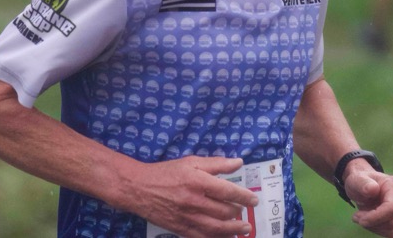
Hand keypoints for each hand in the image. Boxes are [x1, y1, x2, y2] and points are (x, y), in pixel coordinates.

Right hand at [129, 156, 259, 237]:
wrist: (139, 189)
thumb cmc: (167, 172)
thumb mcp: (191, 162)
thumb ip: (216, 163)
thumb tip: (239, 162)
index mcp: (197, 181)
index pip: (228, 191)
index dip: (244, 196)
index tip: (253, 199)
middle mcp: (194, 201)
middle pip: (224, 211)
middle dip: (239, 212)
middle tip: (246, 211)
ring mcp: (187, 218)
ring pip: (217, 228)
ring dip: (234, 229)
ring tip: (244, 228)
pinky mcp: (181, 229)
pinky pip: (203, 237)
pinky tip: (225, 236)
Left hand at [342, 163, 392, 236]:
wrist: (363, 186)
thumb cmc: (360, 182)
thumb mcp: (356, 180)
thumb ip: (363, 183)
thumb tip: (372, 189)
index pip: (392, 209)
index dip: (375, 218)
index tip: (360, 219)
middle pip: (392, 223)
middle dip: (372, 223)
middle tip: (357, 217)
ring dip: (376, 228)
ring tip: (364, 218)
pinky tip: (390, 235)